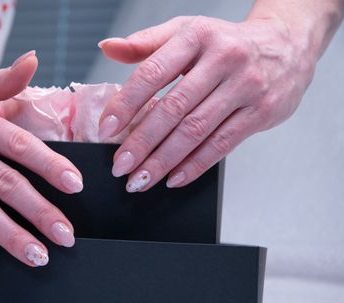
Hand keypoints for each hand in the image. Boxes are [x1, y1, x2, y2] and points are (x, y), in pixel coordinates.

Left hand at [98, 16, 315, 190]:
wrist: (287, 45)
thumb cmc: (225, 42)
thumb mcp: (186, 31)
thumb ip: (145, 43)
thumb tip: (108, 48)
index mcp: (196, 36)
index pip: (152, 73)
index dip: (126, 103)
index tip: (106, 128)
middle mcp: (223, 59)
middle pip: (174, 108)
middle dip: (142, 142)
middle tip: (120, 166)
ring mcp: (246, 86)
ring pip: (196, 131)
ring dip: (163, 161)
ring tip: (140, 179)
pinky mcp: (261, 112)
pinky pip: (222, 144)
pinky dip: (194, 165)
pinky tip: (173, 179)